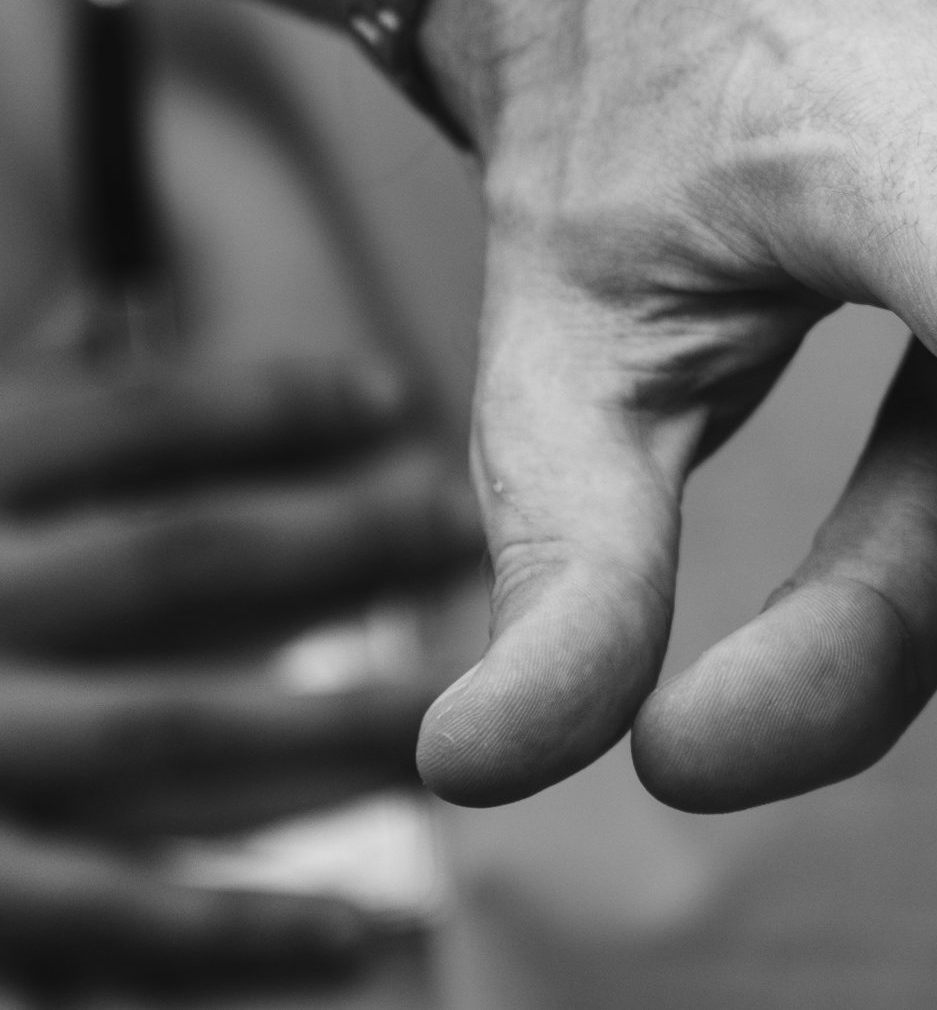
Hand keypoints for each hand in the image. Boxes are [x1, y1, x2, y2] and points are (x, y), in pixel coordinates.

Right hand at [0, 358, 476, 991]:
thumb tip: (102, 369)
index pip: (105, 432)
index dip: (256, 408)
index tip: (387, 393)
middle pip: (173, 569)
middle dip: (338, 543)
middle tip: (465, 527)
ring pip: (171, 740)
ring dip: (332, 724)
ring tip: (462, 703)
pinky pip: (110, 923)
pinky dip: (240, 933)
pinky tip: (368, 931)